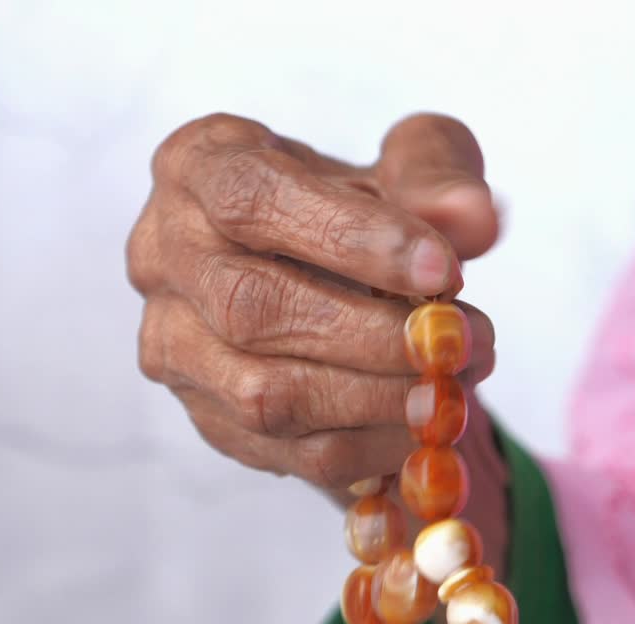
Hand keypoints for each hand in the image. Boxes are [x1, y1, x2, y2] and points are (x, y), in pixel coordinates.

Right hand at [127, 113, 500, 489]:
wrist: (335, 273)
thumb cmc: (360, 202)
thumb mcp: (406, 162)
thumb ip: (438, 174)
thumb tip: (472, 219)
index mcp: (197, 165)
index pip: (252, 199)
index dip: (350, 236)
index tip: (444, 268)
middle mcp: (161, 254)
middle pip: (250, 306)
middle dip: (371, 335)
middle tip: (464, 342)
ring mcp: (172, 343)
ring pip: (262, 394)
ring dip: (374, 401)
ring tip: (451, 387)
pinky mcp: (203, 414)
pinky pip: (284, 450)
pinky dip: (367, 448)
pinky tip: (422, 425)